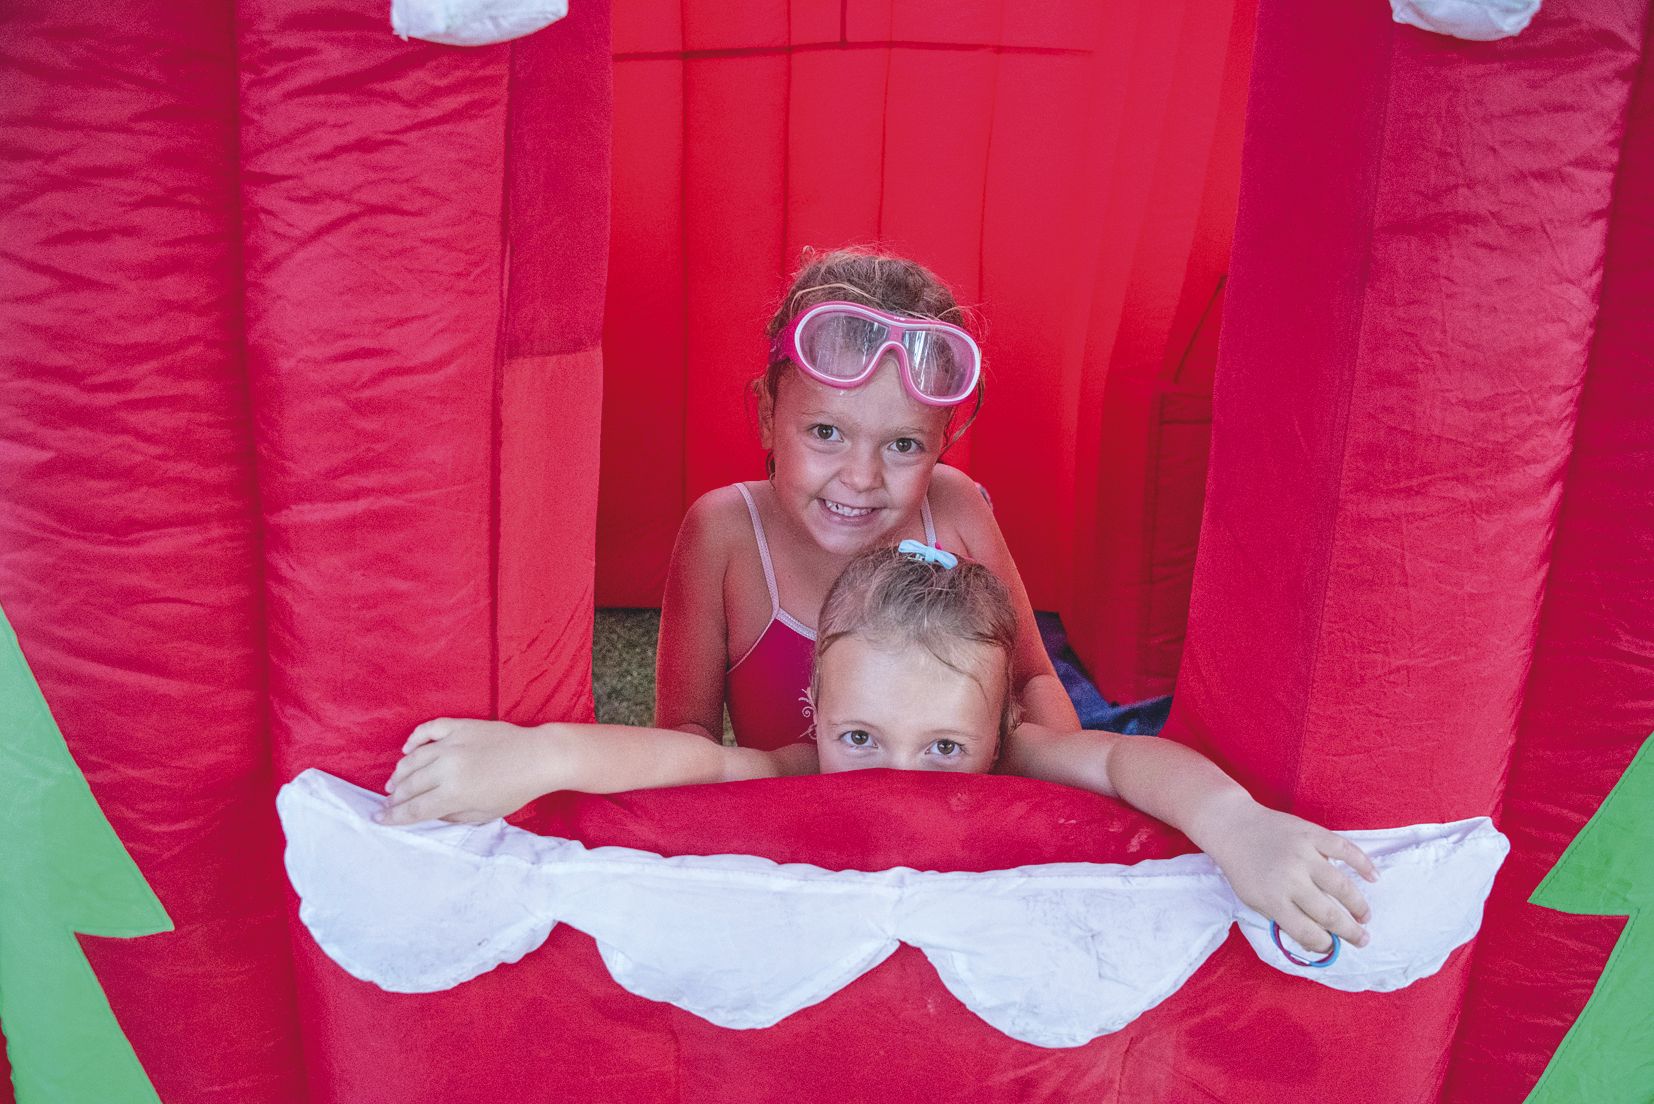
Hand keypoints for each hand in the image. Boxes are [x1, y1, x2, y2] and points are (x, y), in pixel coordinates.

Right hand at [379, 718, 557, 825]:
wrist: (538, 757)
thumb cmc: (515, 790)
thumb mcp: (484, 814)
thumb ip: (452, 815)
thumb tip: (429, 812)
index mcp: (453, 793)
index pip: (413, 808)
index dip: (393, 816)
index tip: (378, 818)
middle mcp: (447, 768)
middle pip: (409, 785)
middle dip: (394, 797)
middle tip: (387, 802)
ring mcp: (452, 743)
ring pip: (412, 758)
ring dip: (400, 772)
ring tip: (394, 782)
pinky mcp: (459, 726)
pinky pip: (429, 730)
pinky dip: (414, 739)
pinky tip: (408, 750)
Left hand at [1198, 798, 1377, 954]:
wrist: (1233, 826)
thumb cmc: (1242, 868)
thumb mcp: (1252, 900)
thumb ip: (1280, 919)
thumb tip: (1313, 940)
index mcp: (1273, 899)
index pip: (1307, 932)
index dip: (1323, 944)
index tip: (1332, 946)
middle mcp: (1291, 878)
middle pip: (1328, 913)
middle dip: (1349, 932)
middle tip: (1362, 939)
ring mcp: (1304, 854)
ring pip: (1342, 886)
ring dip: (1358, 905)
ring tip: (1365, 917)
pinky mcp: (1312, 833)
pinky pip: (1345, 849)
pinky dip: (1363, 863)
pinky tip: (1373, 877)